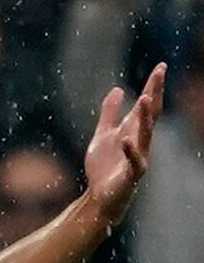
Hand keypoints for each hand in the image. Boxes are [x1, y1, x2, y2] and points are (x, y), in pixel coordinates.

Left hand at [80, 63, 166, 219]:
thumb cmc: (104, 167)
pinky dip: (130, 150)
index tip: (161, 66)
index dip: (153, 86)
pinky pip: (134, 161)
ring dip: (145, 116)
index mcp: (133, 130)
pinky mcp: (131, 174)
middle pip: (151, 113)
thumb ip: (109, 113)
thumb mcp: (103, 134)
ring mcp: (138, 156)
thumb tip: (116, 89)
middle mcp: (140, 140)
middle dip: (155, 93)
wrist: (100, 196)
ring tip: (145, 97)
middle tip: (159, 72)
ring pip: (145, 134)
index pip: (147, 105)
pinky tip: (125, 139)